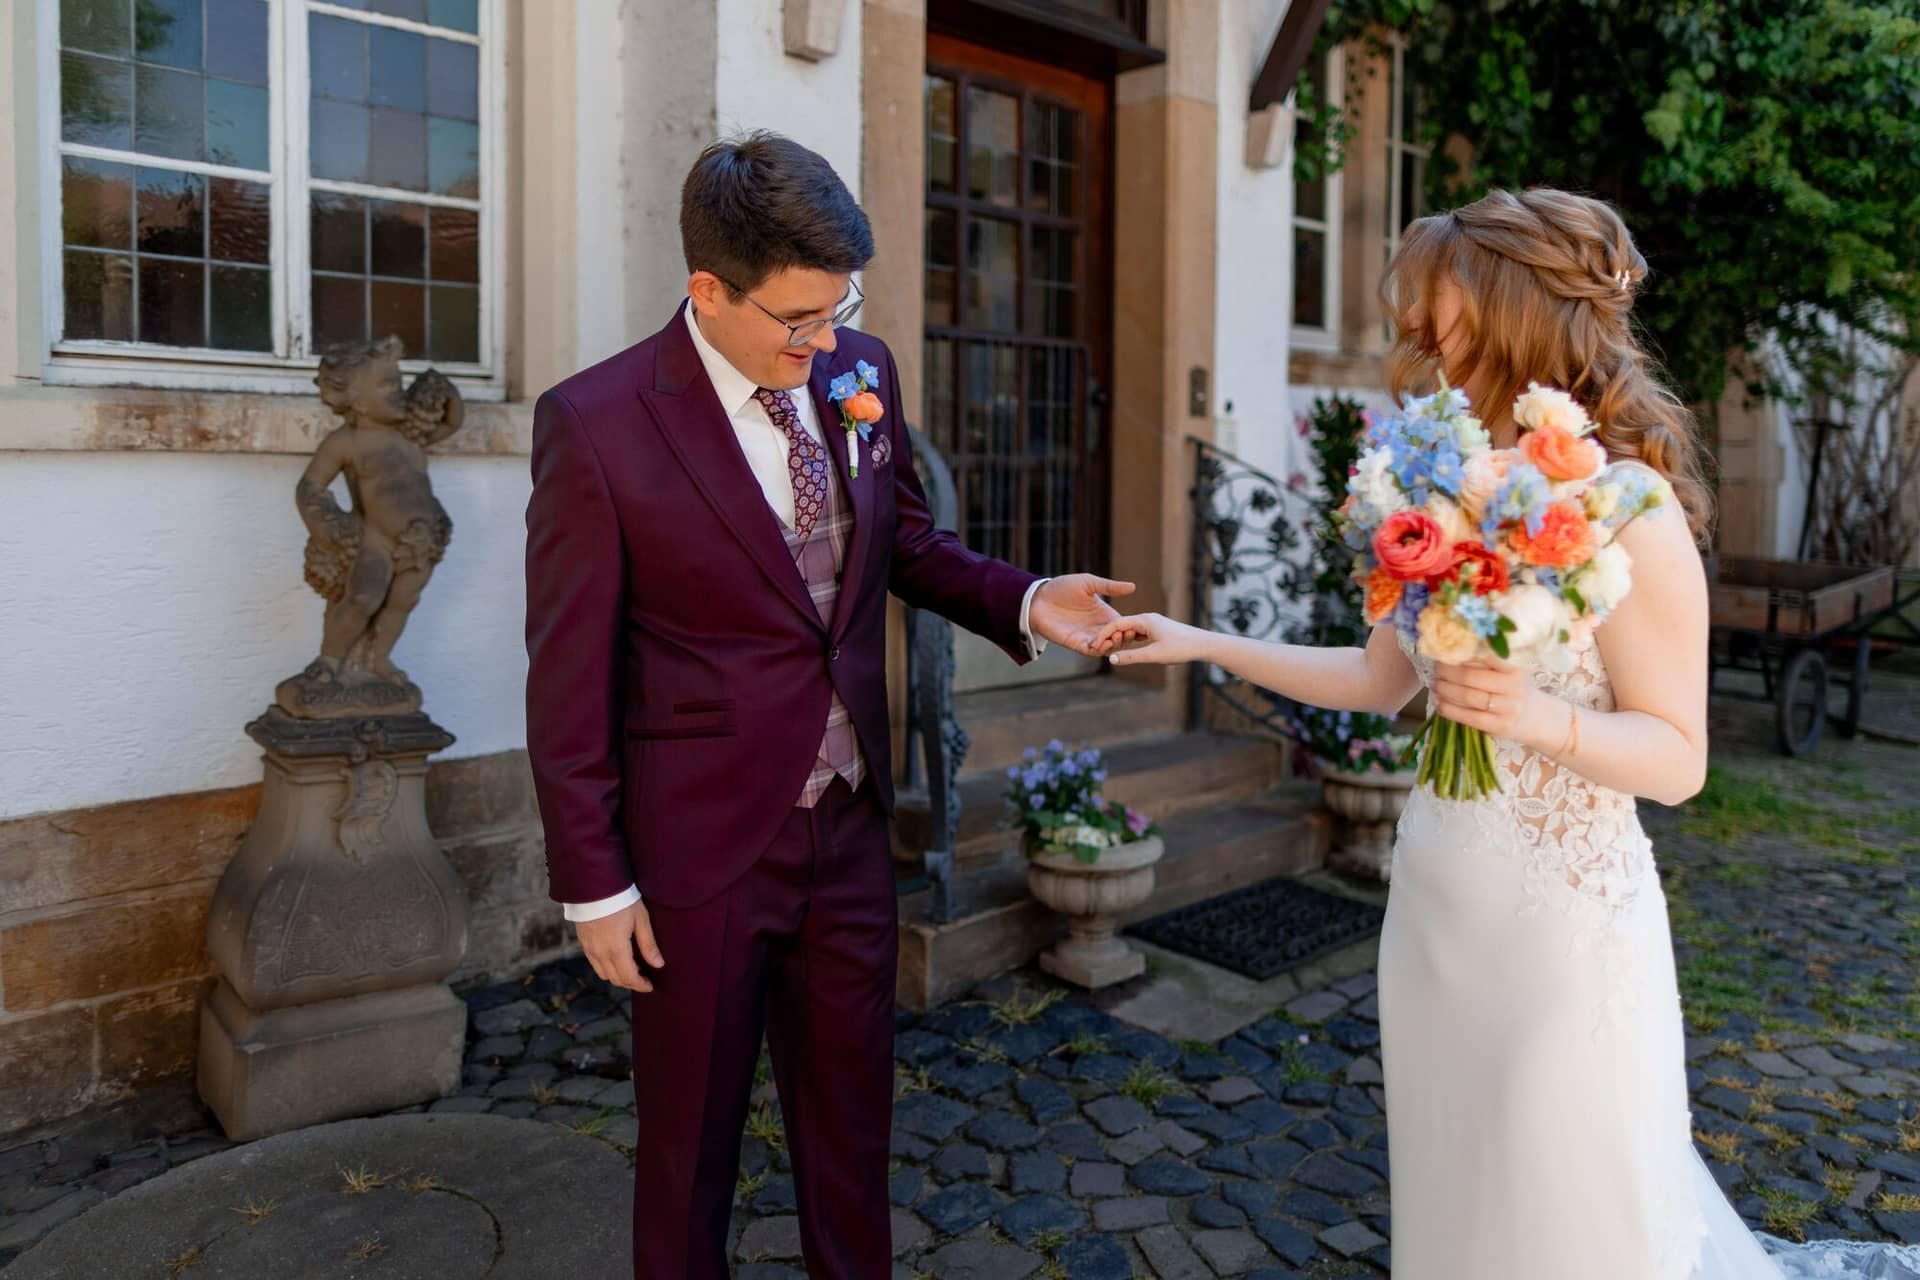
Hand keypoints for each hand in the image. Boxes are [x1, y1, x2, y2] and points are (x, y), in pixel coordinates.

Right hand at [576, 901, 664, 993]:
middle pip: (616, 979)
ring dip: (618, 976)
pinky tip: (617, 959)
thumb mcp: (641, 919)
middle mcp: (600, 953)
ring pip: (604, 974)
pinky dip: (607, 968)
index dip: (641, 985)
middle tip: (644, 978)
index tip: (650, 986)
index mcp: (616, 949)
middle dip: (631, 983)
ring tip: (632, 969)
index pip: (629, 977)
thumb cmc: (621, 899)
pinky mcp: (584, 943)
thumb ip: (649, 945)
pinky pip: (595, 964)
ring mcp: (589, 949)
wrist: (594, 885)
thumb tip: (658, 964)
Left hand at [1029, 575, 1136, 656]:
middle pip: (1117, 639)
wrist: (1038, 598)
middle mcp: (1097, 627)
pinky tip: (1102, 643)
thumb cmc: (1062, 587)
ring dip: (1113, 645)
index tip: (1138, 626)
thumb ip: (1109, 587)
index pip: (1123, 625)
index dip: (1131, 627)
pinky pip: (1090, 651)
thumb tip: (1132, 587)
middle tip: (1127, 633)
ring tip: (1115, 638)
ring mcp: (1087, 636)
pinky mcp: (1075, 643)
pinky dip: (1098, 649)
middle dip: (1124, 638)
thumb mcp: (1088, 583)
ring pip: (1106, 647)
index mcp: (1104, 614)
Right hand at [1099, 613, 1212, 666]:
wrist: (1203, 644)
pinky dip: (1130, 640)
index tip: (1093, 644)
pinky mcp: (1159, 630)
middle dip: (1109, 636)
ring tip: (1108, 649)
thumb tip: (1111, 658)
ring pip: (1130, 629)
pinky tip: (1126, 648)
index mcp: (1144, 620)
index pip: (1117, 623)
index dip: (1103, 634)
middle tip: (1097, 648)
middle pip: (1122, 625)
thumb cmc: (1180, 648)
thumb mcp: (1154, 655)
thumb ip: (1131, 657)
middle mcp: (1148, 618)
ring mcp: (1154, 623)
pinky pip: (1139, 633)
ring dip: (1119, 638)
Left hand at [1428, 660, 1559, 746]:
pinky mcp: (1500, 726)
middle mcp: (1514, 686)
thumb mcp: (1510, 671)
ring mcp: (1508, 708)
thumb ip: (1486, 661)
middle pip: (1470, 676)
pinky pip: (1468, 717)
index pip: (1484, 656)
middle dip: (1447, 671)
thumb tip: (1450, 651)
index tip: (1445, 650)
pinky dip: (1449, 709)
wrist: (1538, 718)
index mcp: (1515, 667)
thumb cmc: (1516, 689)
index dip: (1460, 653)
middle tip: (1436, 668)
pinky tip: (1439, 703)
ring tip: (1436, 685)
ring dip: (1445, 690)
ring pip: (1467, 696)